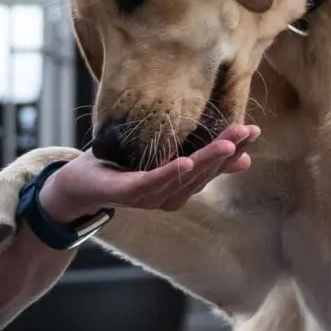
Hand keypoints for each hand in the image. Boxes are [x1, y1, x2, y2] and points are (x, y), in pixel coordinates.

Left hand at [43, 124, 257, 221]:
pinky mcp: (125, 194)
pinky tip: (186, 161)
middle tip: (247, 132)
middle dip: (226, 152)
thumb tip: (244, 159)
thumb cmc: (120, 168)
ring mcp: (147, 198)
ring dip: (206, 161)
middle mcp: (167, 197)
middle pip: (202, 174)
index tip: (253, 132)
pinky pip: (151, 184)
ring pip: (182, 180)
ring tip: (226, 142)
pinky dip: (169, 174)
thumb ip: (201, 160)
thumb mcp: (165, 158)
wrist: (77, 184)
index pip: (213, 169)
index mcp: (178, 188)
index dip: (234, 151)